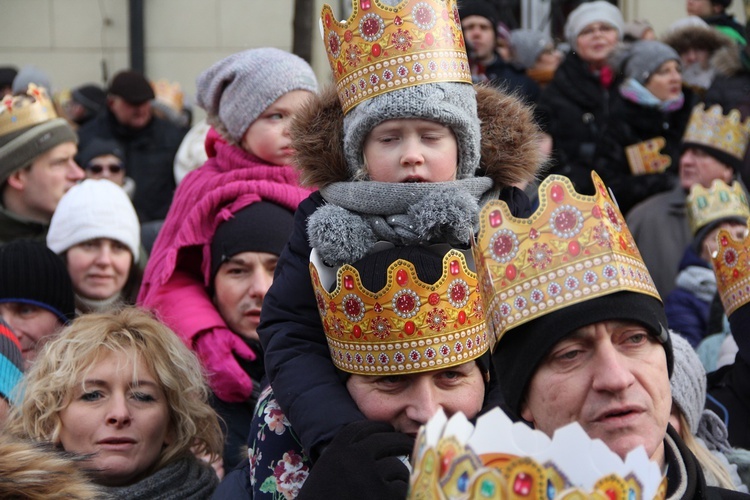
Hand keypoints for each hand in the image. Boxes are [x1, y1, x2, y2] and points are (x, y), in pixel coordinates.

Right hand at [194, 328, 255, 401]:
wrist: (198, 334)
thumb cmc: (217, 335)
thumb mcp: (232, 338)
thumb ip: (243, 349)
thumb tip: (253, 358)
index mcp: (226, 360)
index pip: (238, 377)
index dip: (245, 385)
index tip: (250, 390)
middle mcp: (218, 369)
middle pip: (231, 386)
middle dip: (239, 392)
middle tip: (246, 396)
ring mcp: (210, 372)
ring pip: (222, 388)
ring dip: (230, 394)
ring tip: (238, 398)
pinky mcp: (205, 373)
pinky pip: (213, 385)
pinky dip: (220, 392)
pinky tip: (226, 395)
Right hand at [297, 420, 414, 499]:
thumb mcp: (325, 472)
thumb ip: (344, 458)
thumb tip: (371, 448)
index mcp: (337, 451)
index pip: (360, 428)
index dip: (377, 427)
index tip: (388, 430)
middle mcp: (354, 458)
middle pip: (385, 440)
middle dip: (400, 442)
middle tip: (409, 446)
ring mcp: (370, 476)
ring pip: (397, 466)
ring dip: (401, 474)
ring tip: (399, 482)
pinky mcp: (383, 495)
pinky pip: (402, 486)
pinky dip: (402, 492)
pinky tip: (396, 496)